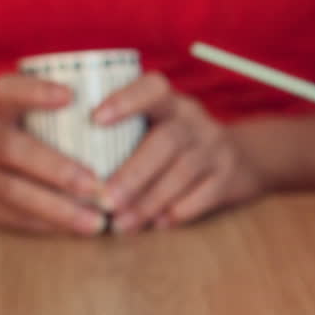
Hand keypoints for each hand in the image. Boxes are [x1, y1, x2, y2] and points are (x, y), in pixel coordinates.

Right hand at [0, 73, 104, 233]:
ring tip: (97, 222)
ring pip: (13, 192)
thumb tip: (135, 123)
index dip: (36, 92)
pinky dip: (50, 226)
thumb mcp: (30, 117)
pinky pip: (15, 218)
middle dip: (57, 169)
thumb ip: (68, 118)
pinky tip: (80, 231)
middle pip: (13, 149)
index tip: (69, 95)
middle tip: (96, 185)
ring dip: (59, 209)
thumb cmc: (23, 138)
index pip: (9, 91)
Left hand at [95, 72, 262, 232]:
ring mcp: (215, 148)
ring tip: (122, 223)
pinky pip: (205, 195)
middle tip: (105, 200)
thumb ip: (124, 136)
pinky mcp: (229, 176)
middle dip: (133, 174)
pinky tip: (157, 224)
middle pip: (166, 141)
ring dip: (150, 200)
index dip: (125, 101)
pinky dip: (179, 211)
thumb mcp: (159, 126)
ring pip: (183, 171)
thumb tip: (70, 172)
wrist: (244, 158)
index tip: (95, 119)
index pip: (152, 89)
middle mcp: (195, 120)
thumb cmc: (177, 145)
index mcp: (170, 102)